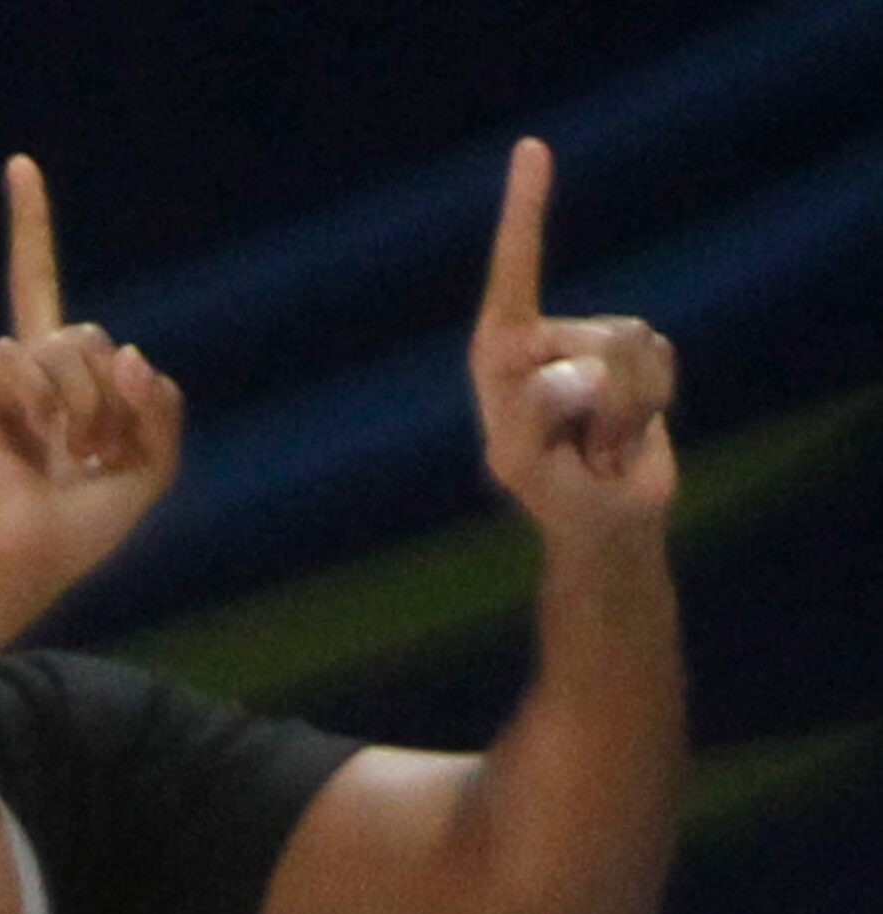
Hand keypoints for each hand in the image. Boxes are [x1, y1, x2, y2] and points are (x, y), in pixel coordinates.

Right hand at [0, 154, 183, 615]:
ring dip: (85, 403)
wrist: (26, 557)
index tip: (18, 166)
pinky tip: (31, 441)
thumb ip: (162, 408)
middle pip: (89, 334)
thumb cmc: (79, 529)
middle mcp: (17, 368)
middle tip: (91, 450)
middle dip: (111, 395)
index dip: (29, 228)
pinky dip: (41, 401)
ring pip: (67, 346)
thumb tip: (132, 356)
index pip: (41, 290)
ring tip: (67, 452)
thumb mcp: (152, 468)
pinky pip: (17, 358)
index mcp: (54, 380)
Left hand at [470, 137, 677, 538]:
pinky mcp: (637, 353)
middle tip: (576, 449)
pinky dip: (652, 404)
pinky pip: (663, 360)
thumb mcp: (524, 462)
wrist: (604, 517)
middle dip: (597, 407)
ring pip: (633, 349)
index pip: (513, 272)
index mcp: (499, 352)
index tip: (534, 147)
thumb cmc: (550, 490)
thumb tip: (571, 371)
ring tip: (598, 441)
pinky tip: (626, 431)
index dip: (525, 212)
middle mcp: (544, 335)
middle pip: (596, 341)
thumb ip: (532, 416)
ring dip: (624, 411)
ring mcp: (593, 341)